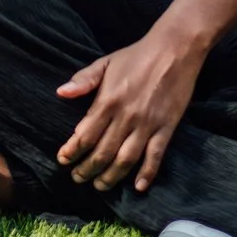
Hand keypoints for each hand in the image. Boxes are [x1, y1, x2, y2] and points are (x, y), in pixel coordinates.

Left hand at [55, 31, 203, 191]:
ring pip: (125, 160)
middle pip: (102, 152)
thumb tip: (61, 93)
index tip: (63, 160)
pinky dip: (146, 174)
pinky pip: (155, 156)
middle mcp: (126, 117)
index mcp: (108, 100)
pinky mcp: (167, 128)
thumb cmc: (137, 55)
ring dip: (110, 177)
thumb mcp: (106, 62)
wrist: (175, 49)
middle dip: (87, 169)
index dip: (72, 151)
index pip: (85, 134)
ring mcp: (147, 124)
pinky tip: (137, 187)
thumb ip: (83, 80)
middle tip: (78, 178)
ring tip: (100, 186)